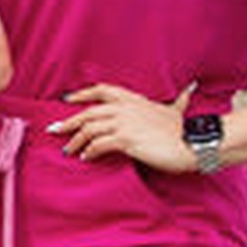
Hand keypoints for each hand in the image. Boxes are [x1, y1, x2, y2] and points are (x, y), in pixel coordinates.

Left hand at [49, 81, 196, 172]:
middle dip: (68, 121)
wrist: (193, 143)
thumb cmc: (184, 129)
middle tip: (53, 130)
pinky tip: (85, 157)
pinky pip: (98, 145)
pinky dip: (89, 151)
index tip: (67, 99)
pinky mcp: (126, 140)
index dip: (82, 94)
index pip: (102, 90)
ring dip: (75, 141)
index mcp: (134, 99)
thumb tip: (190, 88)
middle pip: (88, 112)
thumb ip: (179, 99)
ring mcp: (125, 123)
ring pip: (89, 129)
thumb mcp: (176, 110)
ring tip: (68, 150)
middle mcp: (126, 108)